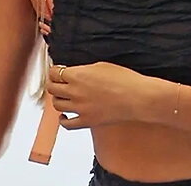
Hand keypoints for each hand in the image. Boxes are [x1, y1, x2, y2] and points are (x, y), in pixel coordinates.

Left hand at [46, 62, 161, 129]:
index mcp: (78, 75)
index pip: (54, 73)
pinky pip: (66, 124)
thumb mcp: (103, 65)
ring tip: (63, 97)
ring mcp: (79, 108)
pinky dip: (63, 120)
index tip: (57, 71)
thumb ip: (84, 70)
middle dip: (54, 84)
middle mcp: (74, 92)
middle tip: (58, 82)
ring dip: (58, 99)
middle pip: (52, 89)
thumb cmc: (125, 79)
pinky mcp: (86, 121)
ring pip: (57, 105)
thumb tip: (74, 73)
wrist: (138, 97)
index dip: (54, 71)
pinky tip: (64, 116)